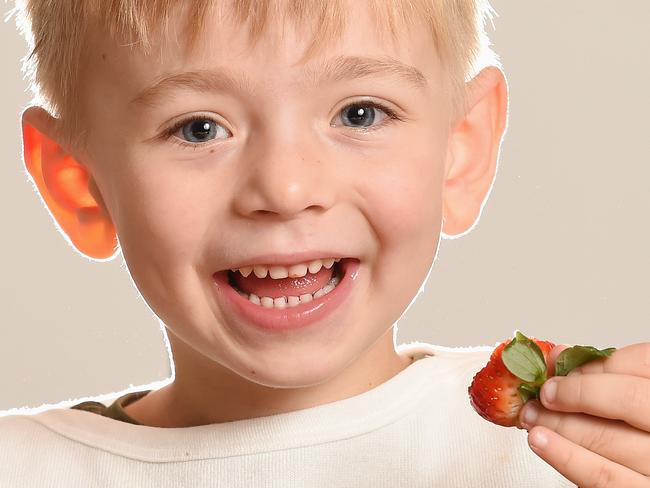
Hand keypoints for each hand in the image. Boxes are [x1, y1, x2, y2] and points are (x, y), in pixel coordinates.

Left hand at [517, 342, 649, 486]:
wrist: (649, 479)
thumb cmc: (640, 433)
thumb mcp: (632, 400)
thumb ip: (602, 377)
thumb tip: (559, 356)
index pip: (640, 364)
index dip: (595, 365)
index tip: (562, 371)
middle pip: (626, 399)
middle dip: (575, 393)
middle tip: (544, 394)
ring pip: (607, 437)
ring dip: (558, 424)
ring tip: (532, 417)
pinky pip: (603, 476)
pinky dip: (565, 456)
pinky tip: (541, 441)